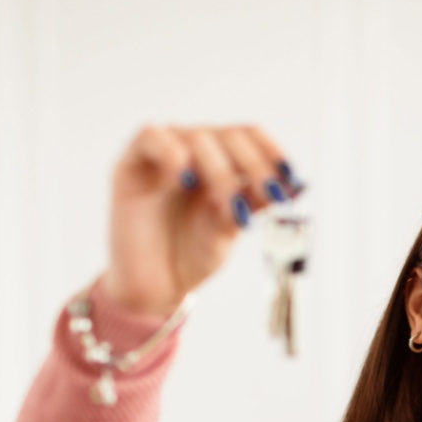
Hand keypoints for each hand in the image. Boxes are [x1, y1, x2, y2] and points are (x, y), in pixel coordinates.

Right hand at [100, 124, 295, 316]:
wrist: (157, 286)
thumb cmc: (193, 254)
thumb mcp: (231, 229)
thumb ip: (252, 204)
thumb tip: (287, 186)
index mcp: (223, 162)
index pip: (249, 137)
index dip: (271, 151)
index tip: (290, 177)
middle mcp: (195, 151)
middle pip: (230, 136)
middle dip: (254, 166)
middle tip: (268, 196)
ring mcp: (164, 155)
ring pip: (198, 136)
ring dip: (220, 171)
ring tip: (227, 205)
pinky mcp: (131, 164)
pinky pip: (151, 137)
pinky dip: (172, 153)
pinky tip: (184, 180)